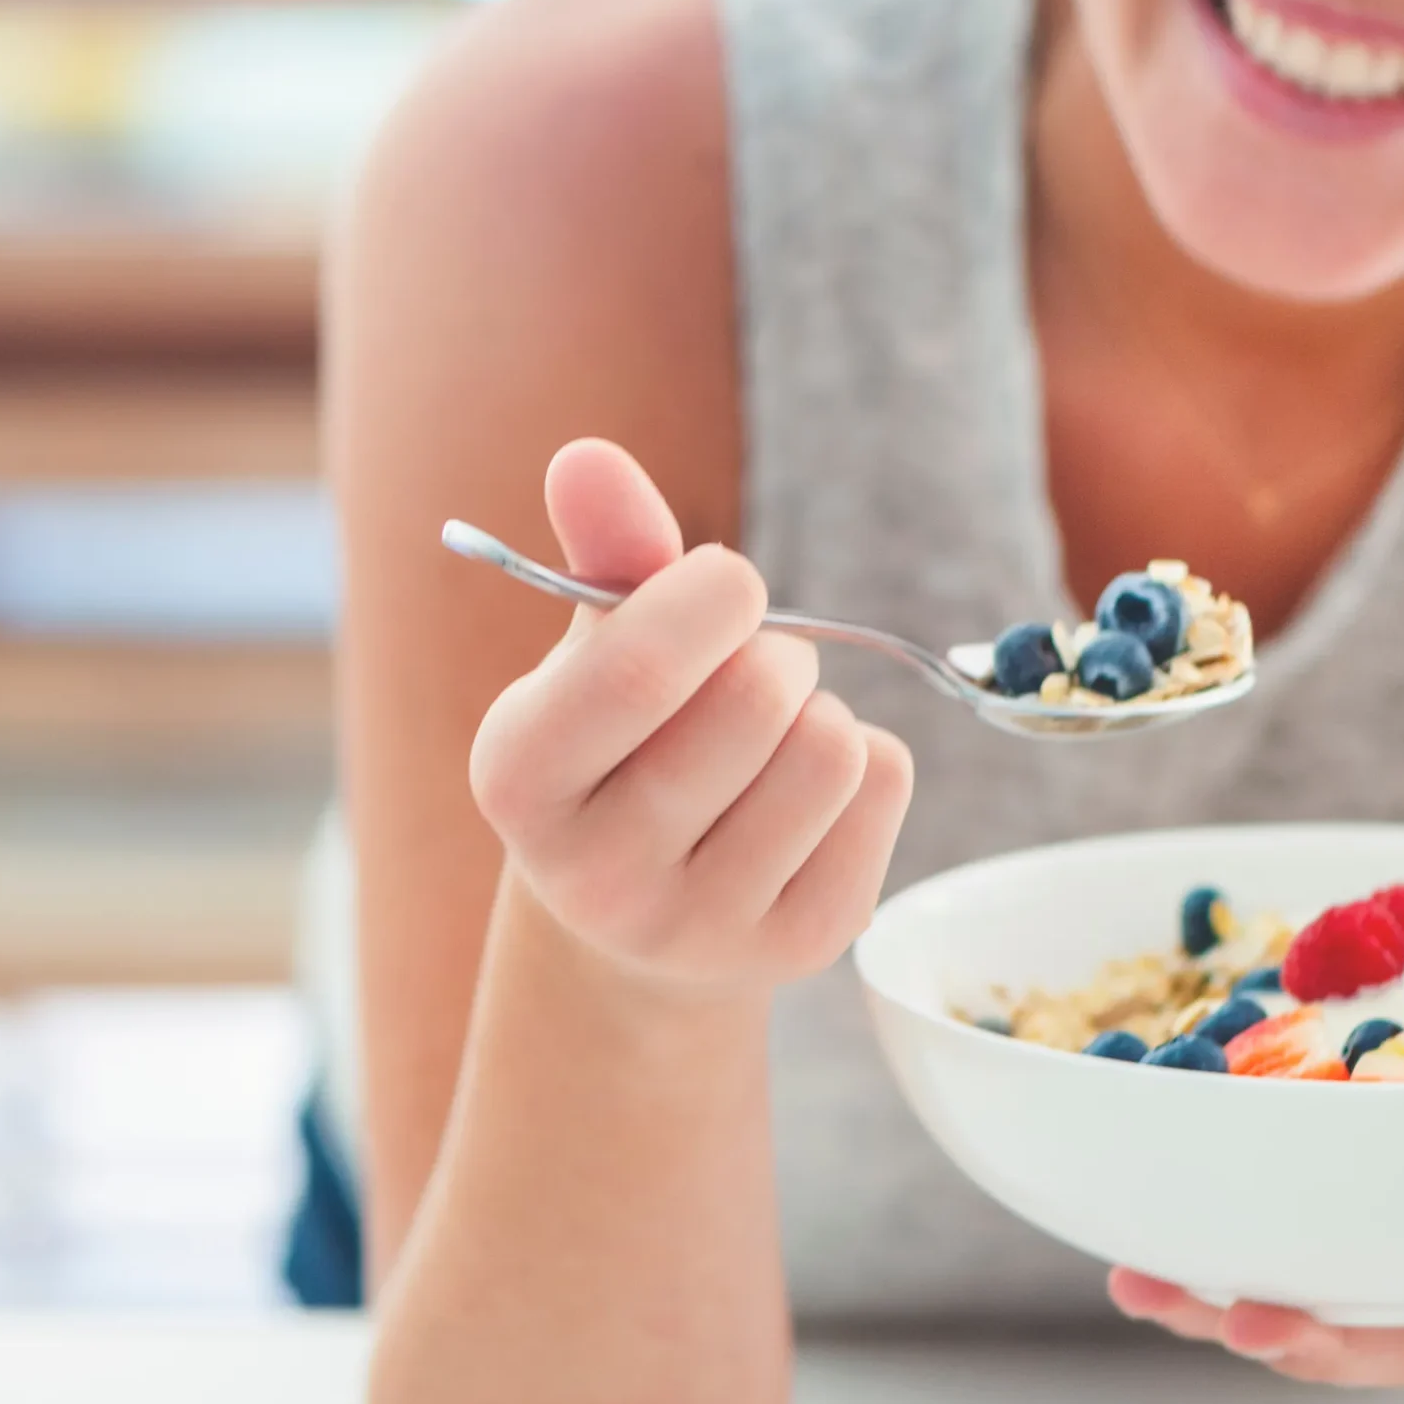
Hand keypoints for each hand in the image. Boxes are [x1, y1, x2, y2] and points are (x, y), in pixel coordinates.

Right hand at [468, 438, 915, 992]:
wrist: (642, 916)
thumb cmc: (621, 742)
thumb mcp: (593, 649)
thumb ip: (602, 551)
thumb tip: (586, 457)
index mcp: (518, 781)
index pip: (638, 667)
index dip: (712, 594)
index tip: (727, 583)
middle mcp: (595, 876)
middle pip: (756, 700)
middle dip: (772, 650)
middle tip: (745, 670)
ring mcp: (701, 929)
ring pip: (831, 747)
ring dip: (819, 708)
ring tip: (770, 736)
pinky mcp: (801, 947)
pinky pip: (886, 787)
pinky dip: (866, 762)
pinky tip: (805, 794)